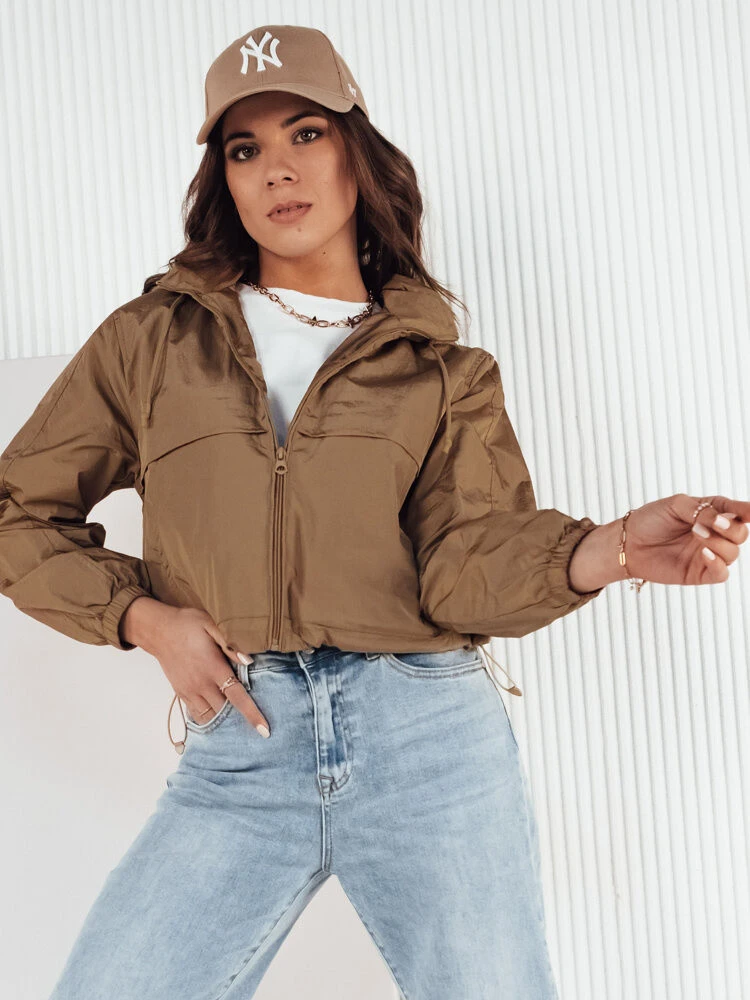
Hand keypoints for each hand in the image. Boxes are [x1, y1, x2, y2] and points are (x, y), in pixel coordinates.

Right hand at [130, 601, 270, 736]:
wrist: (158, 630)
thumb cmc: (187, 624)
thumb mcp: (211, 626)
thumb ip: (230, 645)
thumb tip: (249, 661)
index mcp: (213, 668)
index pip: (237, 696)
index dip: (251, 714)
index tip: (263, 730)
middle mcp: (201, 684)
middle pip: (224, 711)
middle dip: (239, 720)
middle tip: (254, 724)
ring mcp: (189, 690)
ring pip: (209, 716)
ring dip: (223, 721)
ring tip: (237, 723)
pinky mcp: (181, 693)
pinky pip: (195, 714)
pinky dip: (208, 718)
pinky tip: (218, 716)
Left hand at [622, 494, 749, 585]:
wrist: (629, 542)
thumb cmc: (650, 520)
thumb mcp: (677, 505)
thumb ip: (703, 510)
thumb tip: (725, 519)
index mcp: (711, 513)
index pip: (737, 511)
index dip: (747, 510)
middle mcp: (714, 534)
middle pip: (741, 534)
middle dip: (731, 527)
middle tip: (711, 522)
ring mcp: (708, 554)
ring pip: (733, 553)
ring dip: (719, 542)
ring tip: (696, 532)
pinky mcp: (700, 573)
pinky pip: (722, 573)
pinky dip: (718, 563)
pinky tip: (704, 553)